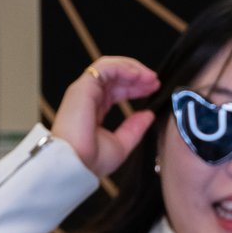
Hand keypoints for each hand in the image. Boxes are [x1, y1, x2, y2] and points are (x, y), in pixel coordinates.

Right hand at [52, 56, 160, 176]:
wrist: (76, 165)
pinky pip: (104, 67)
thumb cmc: (90, 160)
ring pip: (110, 67)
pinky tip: (137, 75)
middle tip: (155, 82)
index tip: (153, 89)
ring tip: (149, 77)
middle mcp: (89, 98)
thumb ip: (135, 128)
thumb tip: (148, 115)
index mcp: (95, 110)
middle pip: (115, 77)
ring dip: (132, 69)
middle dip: (137, 76)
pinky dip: (123, 67)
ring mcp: (84, 91)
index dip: (135, 87)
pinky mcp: (83, 87)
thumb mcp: (121, 144)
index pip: (116, 90)